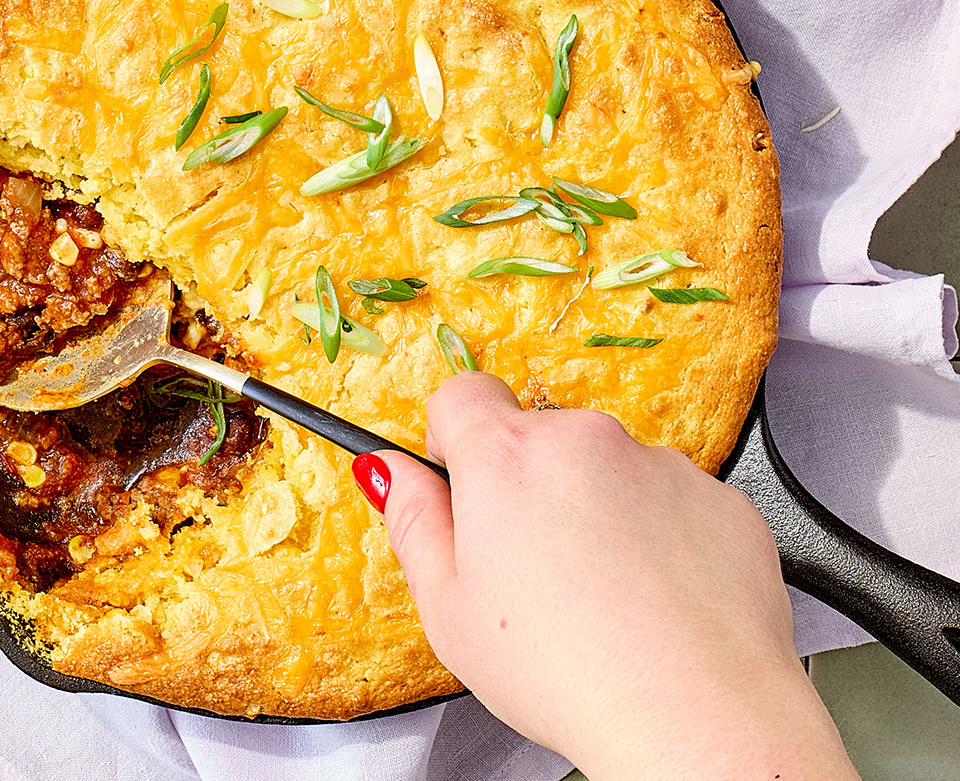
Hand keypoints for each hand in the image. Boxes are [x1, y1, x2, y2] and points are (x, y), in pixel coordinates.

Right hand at [358, 373, 855, 780]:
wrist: (694, 714)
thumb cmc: (565, 672)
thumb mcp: (448, 609)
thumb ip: (412, 522)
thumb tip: (387, 472)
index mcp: (507, 459)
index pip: (463, 395)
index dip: (454, 439)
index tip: (463, 487)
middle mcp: (588, 443)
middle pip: (538, 438)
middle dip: (528, 488)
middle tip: (530, 571)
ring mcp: (663, 468)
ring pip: (607, 471)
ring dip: (596, 511)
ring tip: (598, 597)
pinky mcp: (722, 502)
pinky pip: (670, 502)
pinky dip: (657, 537)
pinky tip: (650, 601)